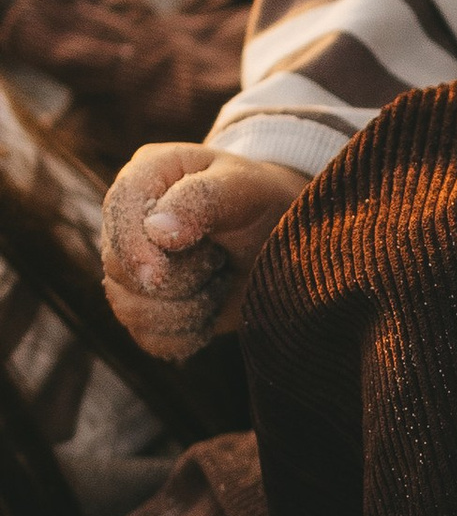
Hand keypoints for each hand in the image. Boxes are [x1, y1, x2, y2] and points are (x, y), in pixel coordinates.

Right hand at [100, 141, 302, 357]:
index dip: (134, 249)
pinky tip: (210, 310)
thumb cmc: (262, 200)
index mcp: (146, 177)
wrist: (282, 235)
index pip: (117, 212)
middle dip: (174, 279)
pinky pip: (149, 338)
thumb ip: (203, 198)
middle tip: (216, 261)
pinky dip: (185, 334)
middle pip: (117, 268)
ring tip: (216, 281)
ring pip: (128, 309)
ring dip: (182, 309)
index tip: (160, 273)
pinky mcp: (150, 307)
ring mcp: (134, 267)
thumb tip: (157, 230)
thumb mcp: (244, 187)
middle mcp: (131, 222)